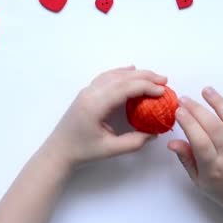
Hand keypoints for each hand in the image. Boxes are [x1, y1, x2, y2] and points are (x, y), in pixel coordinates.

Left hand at [47, 66, 166, 168]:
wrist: (58, 150)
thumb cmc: (82, 151)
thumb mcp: (111, 149)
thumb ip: (135, 141)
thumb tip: (154, 133)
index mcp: (95, 105)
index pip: (125, 88)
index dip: (146, 86)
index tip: (162, 90)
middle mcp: (90, 93)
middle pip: (121, 78)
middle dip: (145, 77)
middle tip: (164, 80)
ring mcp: (87, 91)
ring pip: (114, 75)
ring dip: (135, 74)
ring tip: (153, 77)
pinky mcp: (87, 93)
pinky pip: (106, 77)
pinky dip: (121, 73)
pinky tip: (131, 71)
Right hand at [168, 88, 222, 212]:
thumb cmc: (219, 189)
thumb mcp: (197, 180)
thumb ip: (186, 159)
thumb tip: (172, 142)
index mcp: (213, 168)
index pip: (200, 142)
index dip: (189, 124)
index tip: (178, 111)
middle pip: (215, 128)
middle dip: (198, 110)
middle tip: (185, 99)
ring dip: (219, 103)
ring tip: (207, 91)